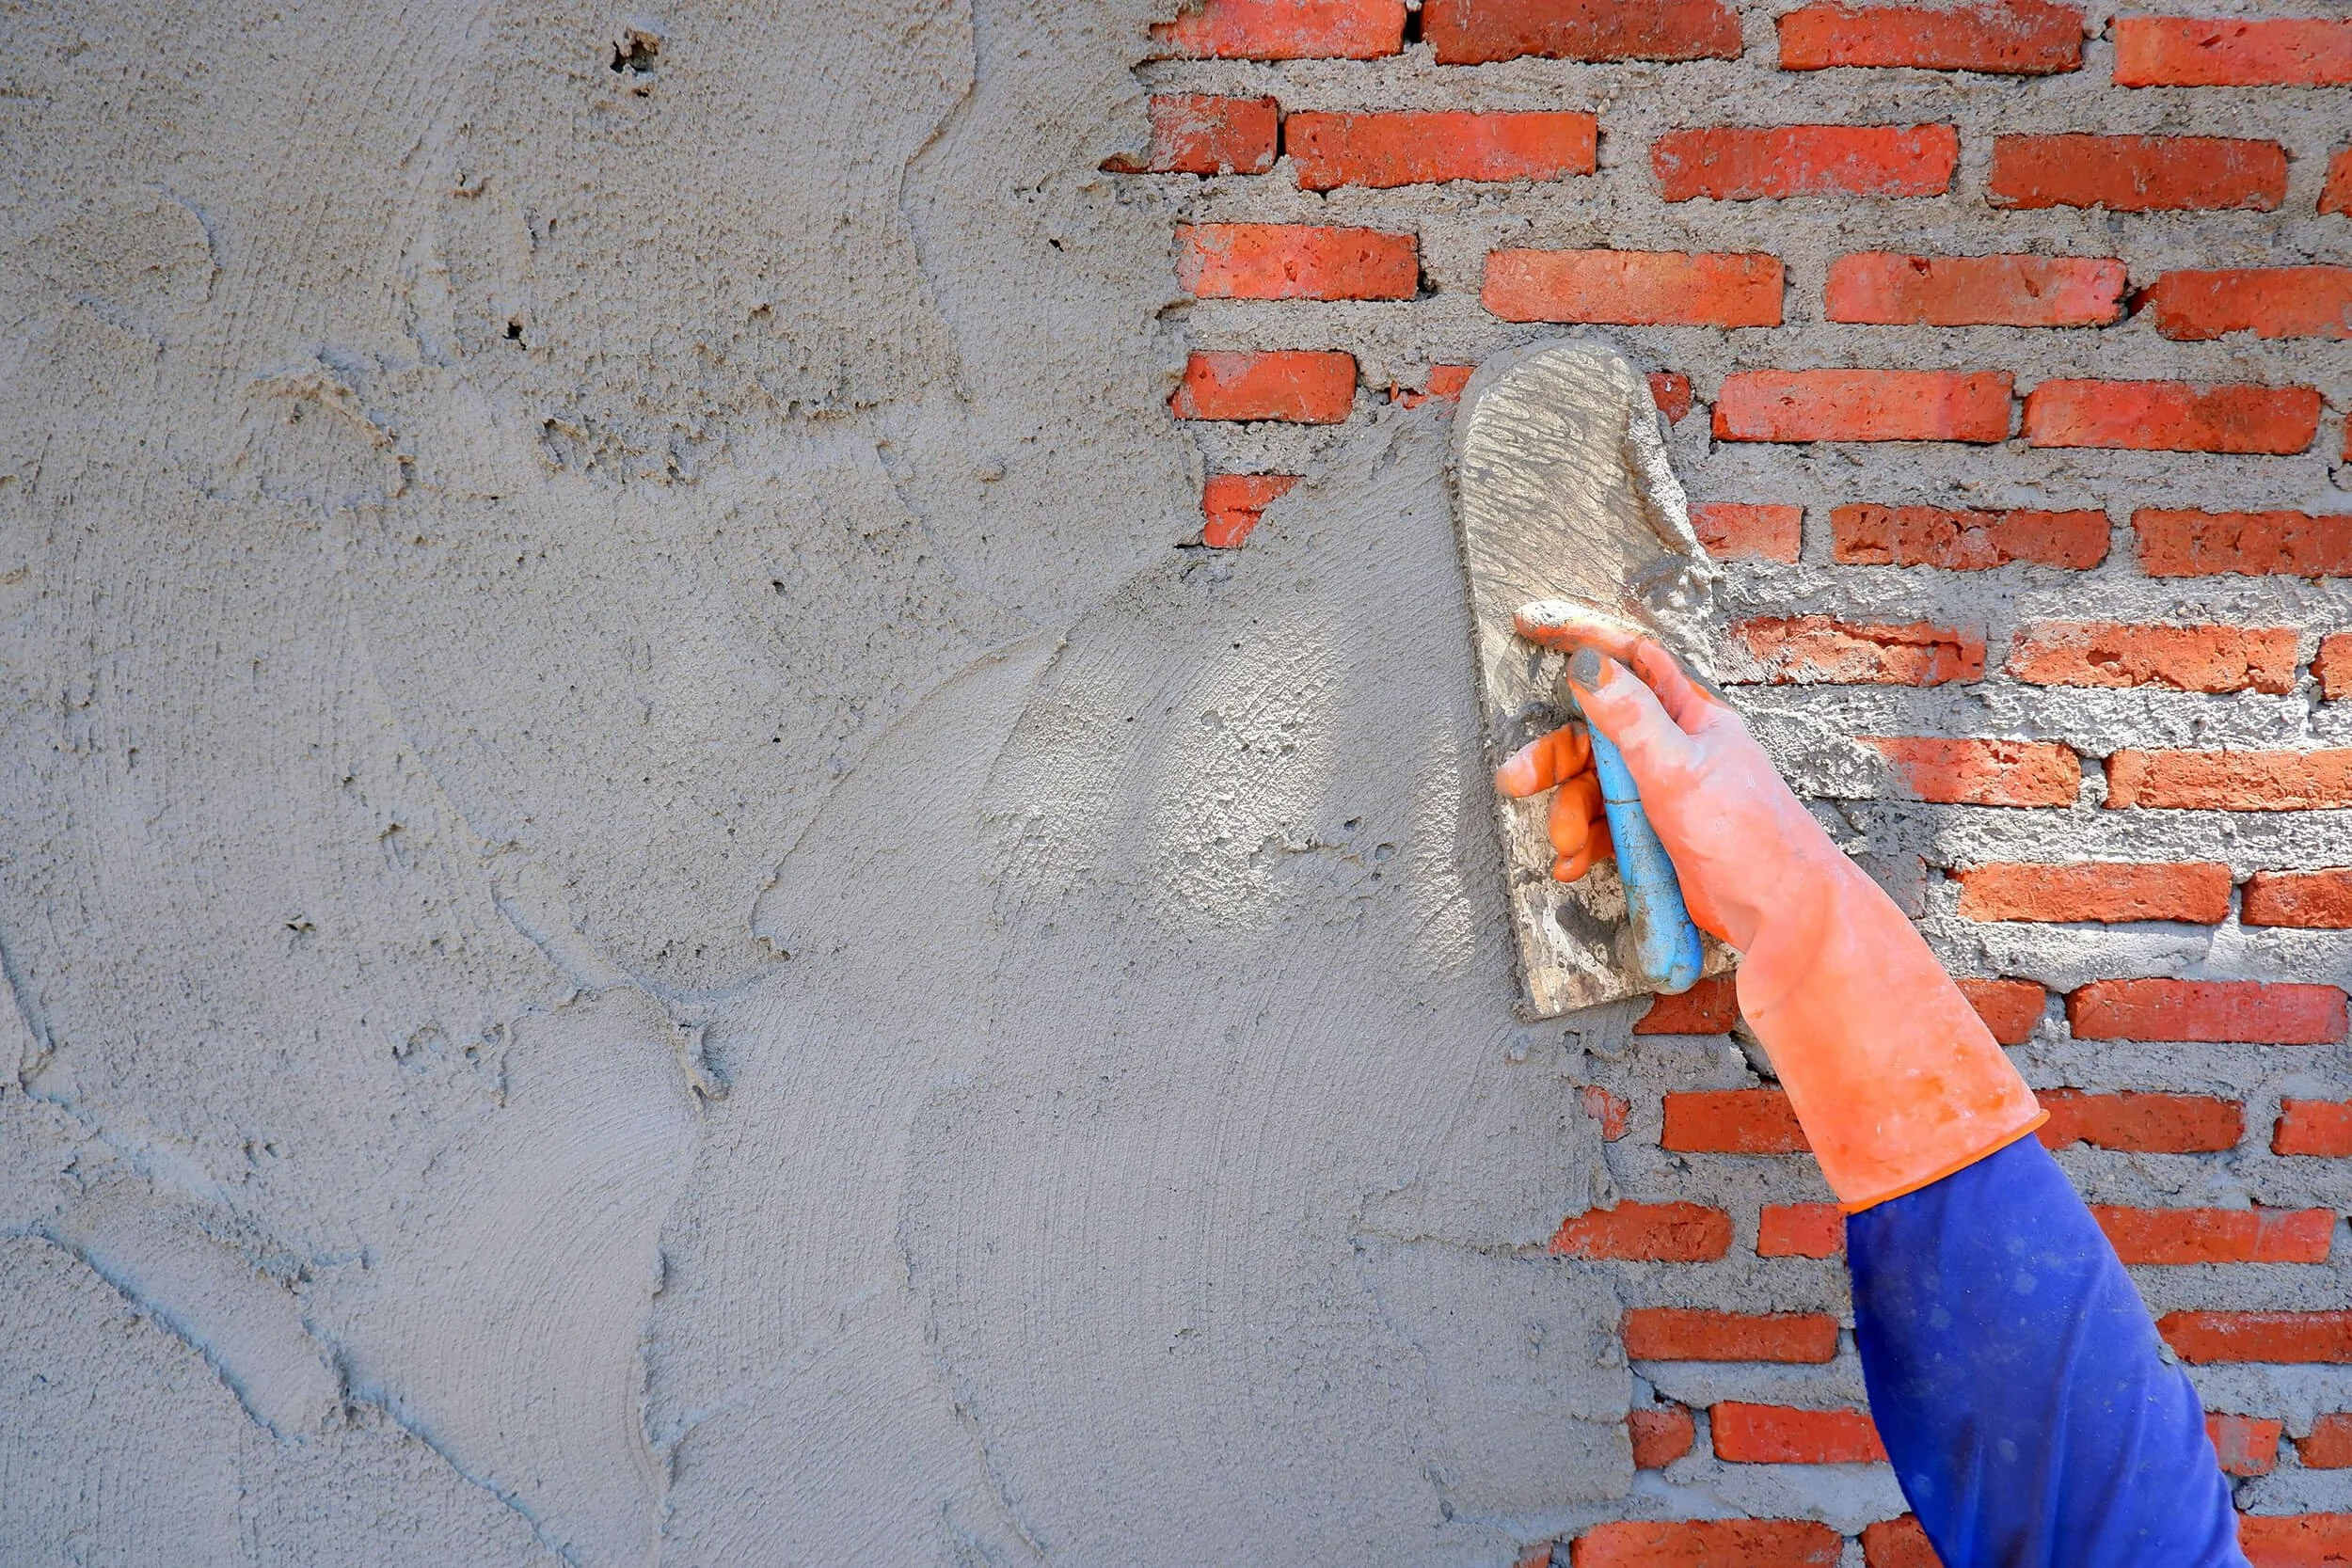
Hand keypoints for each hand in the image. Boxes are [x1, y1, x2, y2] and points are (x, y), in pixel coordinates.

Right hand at [1493, 602, 1841, 954]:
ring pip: (1595, 788)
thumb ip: (1629, 717)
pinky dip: (1584, 845)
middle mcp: (1674, 749)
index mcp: (1688, 717)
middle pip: (1596, 736)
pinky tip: (1574, 864)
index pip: (1632, 661)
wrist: (1779, 916)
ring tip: (1566, 844)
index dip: (1586, 642)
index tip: (1534, 626)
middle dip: (1555, 760)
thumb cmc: (1749, 836)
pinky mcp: (1656, 837)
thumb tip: (1589, 664)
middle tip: (1518, 780)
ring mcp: (1664, 795)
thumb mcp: (1679, 766)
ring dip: (1569, 815)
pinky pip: (1605, 829)